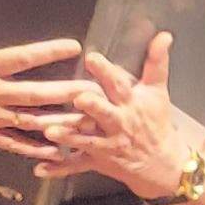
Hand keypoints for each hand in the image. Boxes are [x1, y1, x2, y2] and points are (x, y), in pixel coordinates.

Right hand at [0, 0, 80, 152]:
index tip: (74, 46)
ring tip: (85, 122)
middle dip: (67, 93)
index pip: (23, 58)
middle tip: (94, 91)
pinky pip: (13, 143)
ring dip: (58, 122)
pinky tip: (56, 150)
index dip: (49, 51)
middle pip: (35, 94)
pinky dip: (35, 148)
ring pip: (29, 121)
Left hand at [33, 33, 204, 196]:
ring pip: (86, 141)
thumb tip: (164, 34)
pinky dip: (58, 169)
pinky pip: (76, 166)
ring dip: (68, 136)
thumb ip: (157, 62)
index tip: (92, 58)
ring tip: (50, 131)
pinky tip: (40, 170)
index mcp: (131, 103)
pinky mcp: (98, 162)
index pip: (119, 85)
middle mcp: (119, 123)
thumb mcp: (159, 92)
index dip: (107, 72)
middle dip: (92, 107)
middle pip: (104, 114)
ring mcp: (108, 145)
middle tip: (78, 98)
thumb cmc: (156, 124)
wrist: (163, 166)